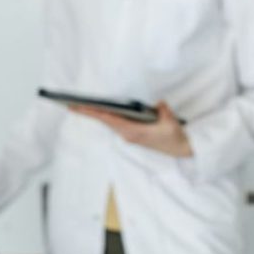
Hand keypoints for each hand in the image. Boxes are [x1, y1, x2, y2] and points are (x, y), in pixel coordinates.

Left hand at [70, 101, 192, 157]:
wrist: (181, 149)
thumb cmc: (175, 137)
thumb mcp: (171, 122)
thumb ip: (163, 111)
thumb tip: (157, 104)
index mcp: (133, 132)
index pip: (110, 119)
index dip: (94, 113)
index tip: (80, 108)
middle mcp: (128, 134)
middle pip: (106, 121)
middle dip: (90, 112)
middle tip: (72, 105)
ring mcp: (130, 135)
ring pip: (110, 123)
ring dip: (98, 114)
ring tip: (84, 106)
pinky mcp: (134, 134)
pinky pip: (117, 124)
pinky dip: (108, 117)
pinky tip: (104, 111)